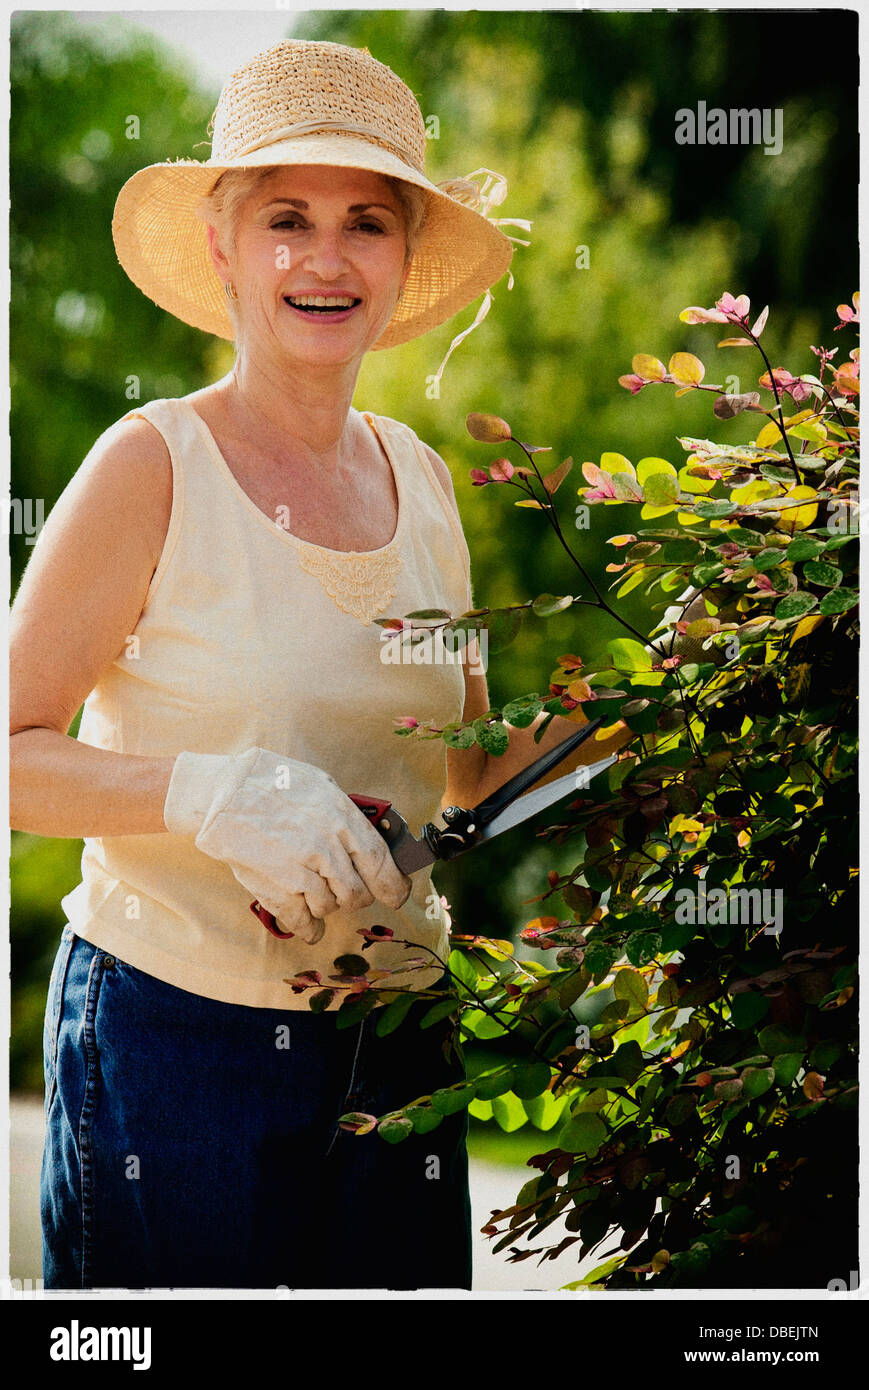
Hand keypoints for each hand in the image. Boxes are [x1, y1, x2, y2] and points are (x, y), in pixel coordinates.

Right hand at [163, 746, 411, 942]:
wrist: (222, 794)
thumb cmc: (272, 783)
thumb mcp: (320, 786)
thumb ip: (347, 815)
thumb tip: (374, 844)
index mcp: (340, 817)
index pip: (379, 862)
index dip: (393, 885)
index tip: (397, 895)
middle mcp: (325, 847)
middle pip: (358, 892)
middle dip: (357, 896)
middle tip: (349, 891)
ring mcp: (300, 871)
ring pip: (331, 907)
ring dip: (327, 905)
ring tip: (314, 889)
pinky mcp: (276, 890)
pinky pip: (304, 922)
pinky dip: (309, 928)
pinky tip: (309, 925)